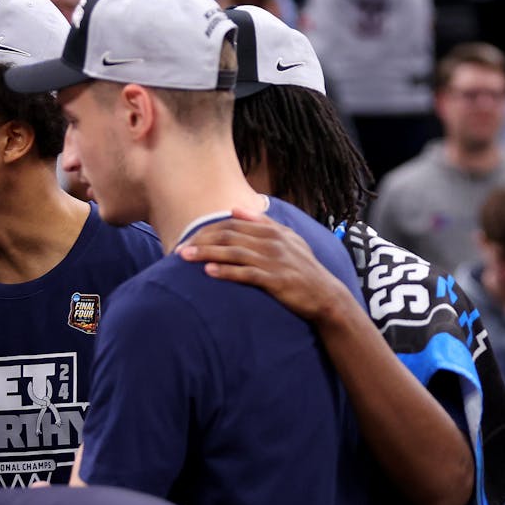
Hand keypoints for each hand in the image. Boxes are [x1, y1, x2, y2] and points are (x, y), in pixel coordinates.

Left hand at [177, 208, 354, 325]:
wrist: (324, 294)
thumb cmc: (303, 268)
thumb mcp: (289, 239)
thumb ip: (263, 224)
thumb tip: (236, 209)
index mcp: (274, 231)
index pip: (234, 224)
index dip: (209, 229)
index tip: (190, 236)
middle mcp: (273, 243)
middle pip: (230, 236)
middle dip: (202, 240)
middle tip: (180, 248)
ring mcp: (274, 261)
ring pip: (233, 253)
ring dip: (207, 254)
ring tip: (185, 257)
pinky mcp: (275, 280)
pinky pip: (245, 274)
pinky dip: (226, 272)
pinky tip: (208, 273)